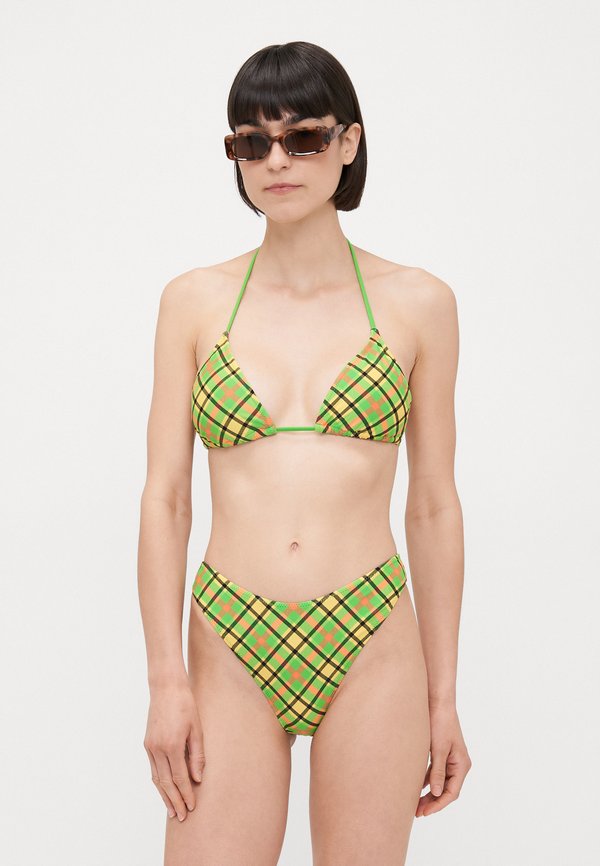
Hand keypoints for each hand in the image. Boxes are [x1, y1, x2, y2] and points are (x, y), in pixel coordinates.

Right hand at [143, 681, 204, 821]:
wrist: (166, 687)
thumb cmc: (185, 704)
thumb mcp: (197, 728)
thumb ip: (197, 755)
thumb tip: (198, 778)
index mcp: (172, 745)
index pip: (180, 778)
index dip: (186, 794)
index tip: (192, 806)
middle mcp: (158, 749)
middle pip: (166, 783)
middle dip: (174, 801)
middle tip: (180, 817)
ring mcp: (150, 747)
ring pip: (157, 778)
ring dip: (164, 795)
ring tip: (171, 810)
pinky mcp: (147, 744)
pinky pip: (153, 768)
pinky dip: (159, 782)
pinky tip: (164, 789)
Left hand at [416, 702, 471, 816]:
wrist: (437, 701)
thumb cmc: (440, 722)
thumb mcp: (438, 748)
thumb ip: (437, 771)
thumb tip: (434, 793)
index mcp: (461, 764)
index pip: (451, 792)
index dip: (438, 804)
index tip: (424, 812)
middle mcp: (458, 763)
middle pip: (446, 789)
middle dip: (432, 802)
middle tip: (417, 812)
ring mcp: (450, 758)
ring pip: (439, 782)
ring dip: (428, 793)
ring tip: (415, 804)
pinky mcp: (441, 752)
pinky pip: (435, 772)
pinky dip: (426, 780)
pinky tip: (415, 787)